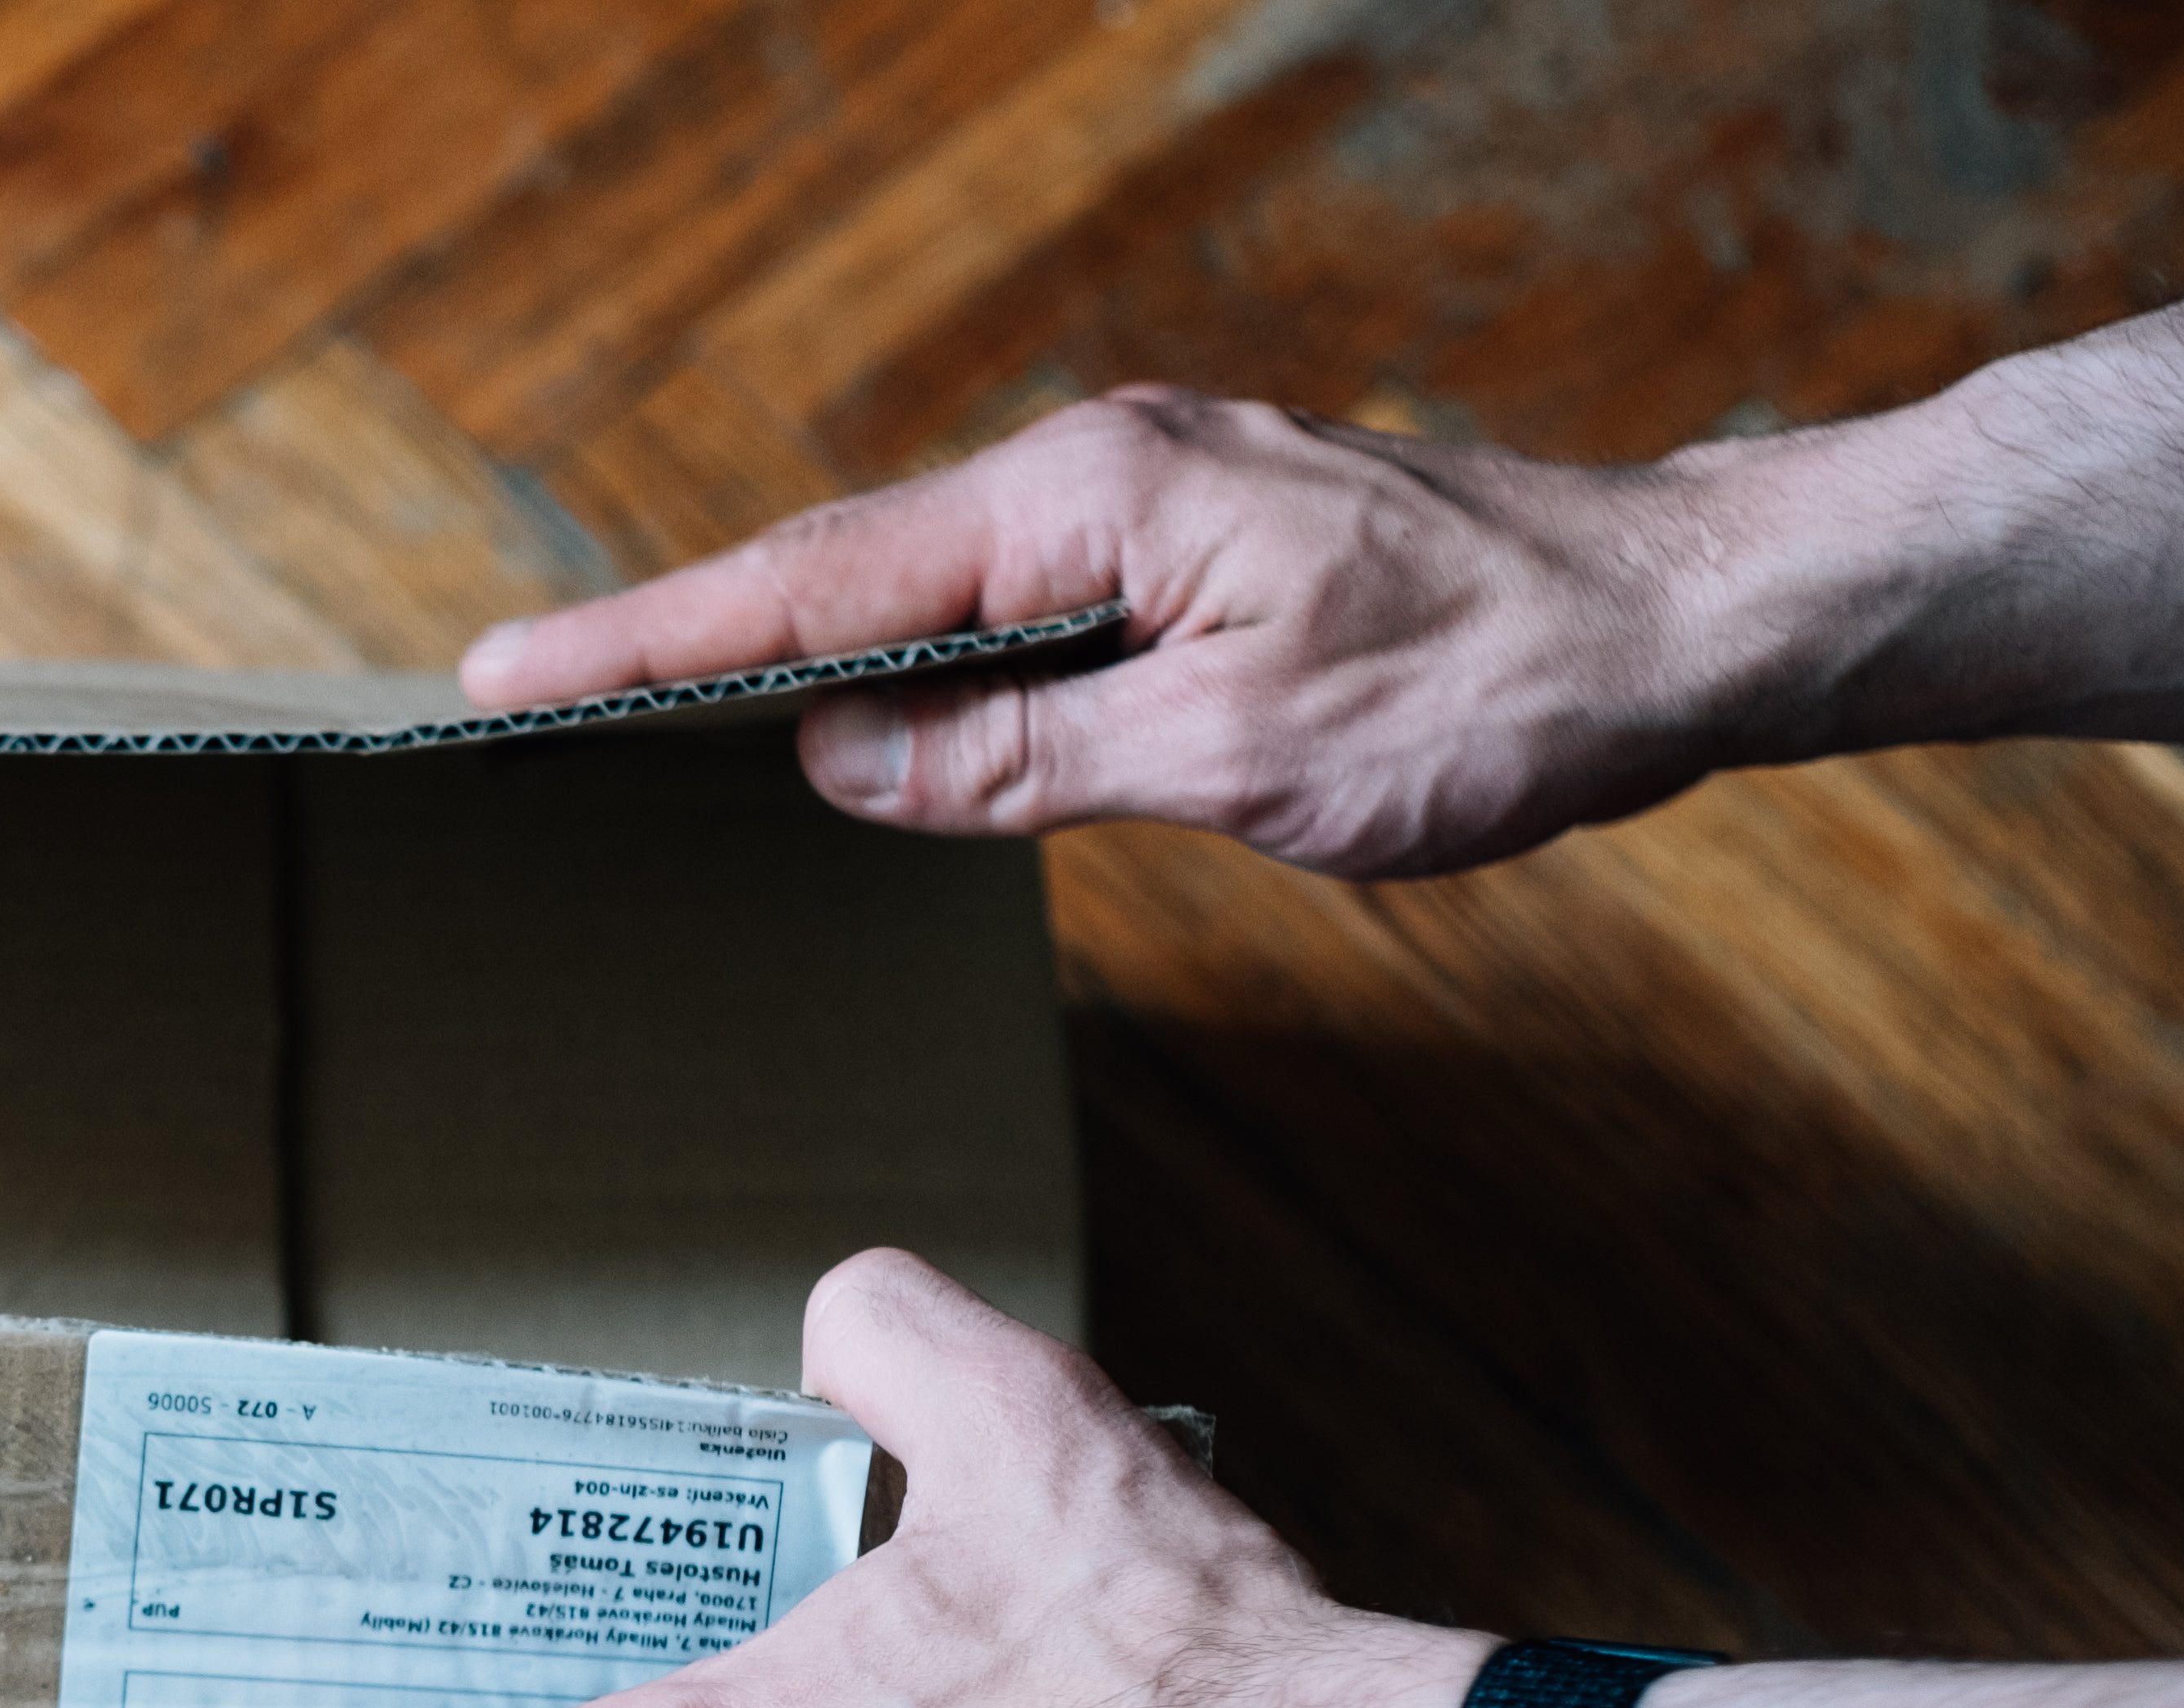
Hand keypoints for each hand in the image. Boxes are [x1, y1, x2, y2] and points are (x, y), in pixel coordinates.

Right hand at [461, 387, 1749, 877]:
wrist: (1673, 625)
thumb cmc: (1493, 684)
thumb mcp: (1237, 757)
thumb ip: (1024, 757)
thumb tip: (845, 758)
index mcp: (1090, 501)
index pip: (817, 586)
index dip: (649, 640)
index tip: (509, 676)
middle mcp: (1099, 473)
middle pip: (837, 568)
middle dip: (669, 635)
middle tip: (514, 698)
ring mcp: (1142, 503)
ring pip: (915, 588)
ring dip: (779, 647)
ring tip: (633, 710)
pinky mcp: (1182, 547)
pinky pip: (997, 604)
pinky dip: (900, 655)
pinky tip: (850, 707)